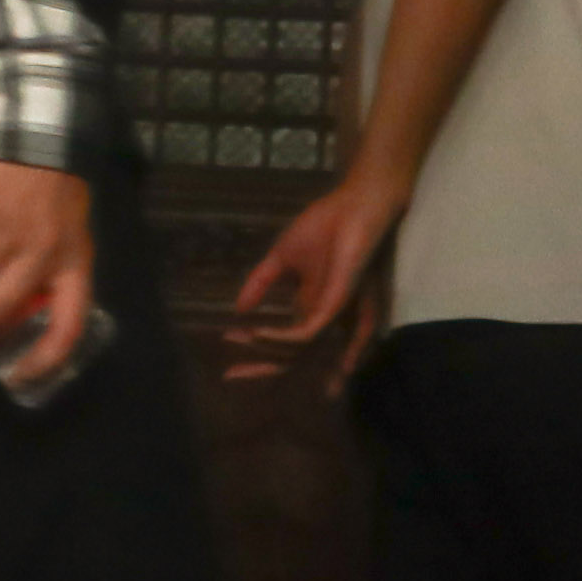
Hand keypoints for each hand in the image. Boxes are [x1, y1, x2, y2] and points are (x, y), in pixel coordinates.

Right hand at [0, 156, 94, 390]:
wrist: (37, 126)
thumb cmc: (56, 183)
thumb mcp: (71, 228)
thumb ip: (53, 265)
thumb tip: (22, 307)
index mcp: (73, 260)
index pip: (67, 325)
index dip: (43, 360)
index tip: (16, 377)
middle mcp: (41, 253)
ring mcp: (5, 231)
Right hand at [228, 169, 398, 388]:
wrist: (353, 204)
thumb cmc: (325, 226)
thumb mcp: (283, 256)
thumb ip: (262, 282)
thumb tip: (238, 308)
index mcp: (311, 310)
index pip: (283, 344)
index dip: (256, 358)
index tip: (228, 368)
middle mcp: (322, 319)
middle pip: (291, 357)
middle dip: (260, 369)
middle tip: (229, 376)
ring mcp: (330, 314)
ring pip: (299, 352)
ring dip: (266, 354)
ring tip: (239, 350)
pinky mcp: (337, 304)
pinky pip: (309, 332)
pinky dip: (281, 337)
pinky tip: (257, 333)